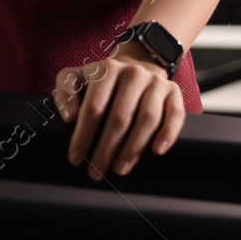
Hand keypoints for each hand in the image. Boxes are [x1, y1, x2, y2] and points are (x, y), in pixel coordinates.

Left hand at [54, 44, 185, 179]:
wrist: (135, 67)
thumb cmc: (100, 82)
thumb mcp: (76, 78)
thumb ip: (65, 92)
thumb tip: (70, 117)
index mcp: (107, 69)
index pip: (94, 107)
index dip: (84, 136)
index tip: (76, 158)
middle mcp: (134, 73)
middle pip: (120, 117)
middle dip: (106, 149)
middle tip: (95, 172)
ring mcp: (156, 82)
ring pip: (147, 119)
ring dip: (133, 148)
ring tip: (119, 169)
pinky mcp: (173, 92)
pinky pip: (175, 114)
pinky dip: (168, 133)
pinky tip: (157, 151)